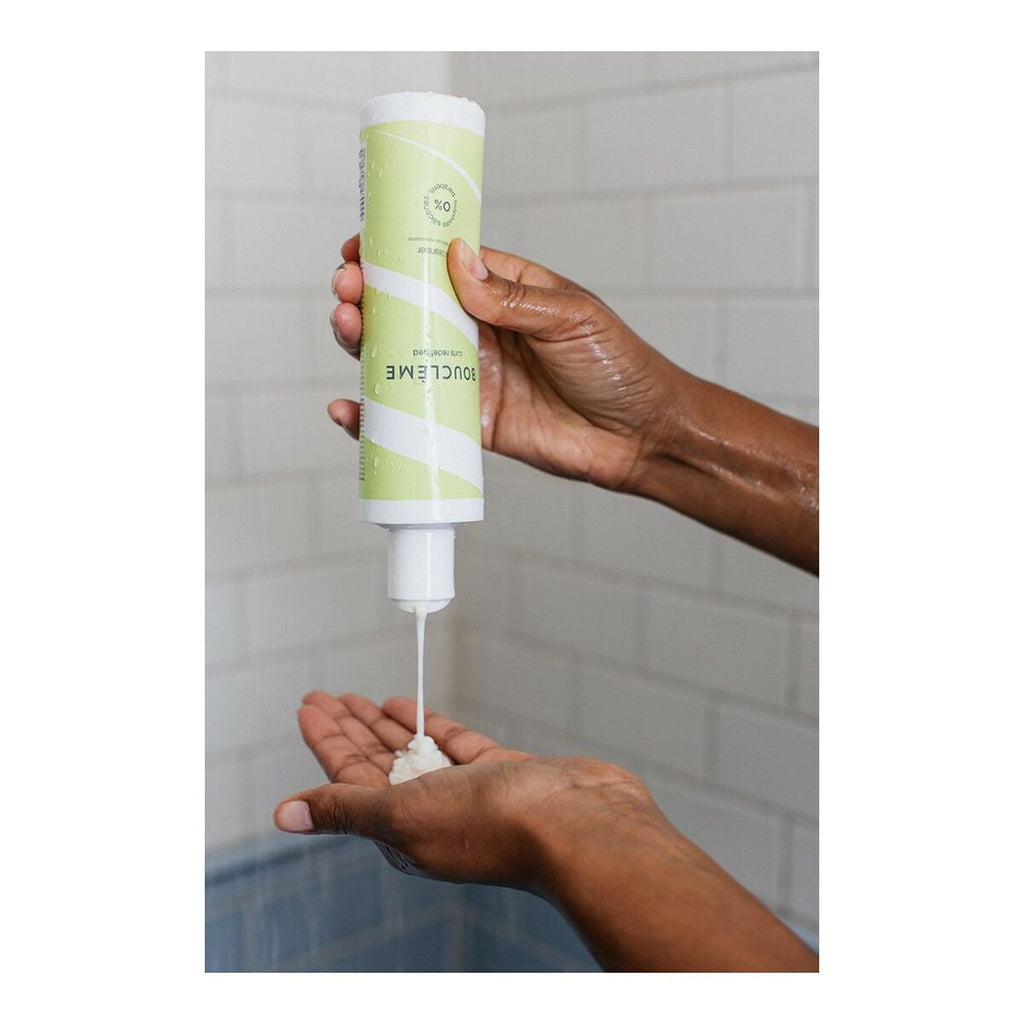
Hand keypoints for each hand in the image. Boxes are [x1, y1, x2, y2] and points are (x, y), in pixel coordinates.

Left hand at [273, 691, 653, 889]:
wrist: (581, 827)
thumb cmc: (498, 829)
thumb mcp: (406, 816)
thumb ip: (347, 808)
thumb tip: (285, 815)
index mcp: (401, 831)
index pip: (347, 778)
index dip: (325, 741)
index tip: (308, 707)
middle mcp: (429, 813)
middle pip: (375, 763)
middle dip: (348, 728)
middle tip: (324, 696)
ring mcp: (466, 792)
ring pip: (413, 751)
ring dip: (384, 724)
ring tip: (358, 699)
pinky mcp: (501, 773)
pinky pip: (454, 743)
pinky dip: (431, 723)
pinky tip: (411, 704)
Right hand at [328, 235, 682, 491]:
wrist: (638, 437)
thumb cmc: (619, 366)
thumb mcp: (571, 317)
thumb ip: (512, 297)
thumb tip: (457, 263)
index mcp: (503, 291)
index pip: (439, 262)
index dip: (397, 251)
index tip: (361, 244)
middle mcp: (479, 331)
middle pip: (408, 307)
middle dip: (369, 295)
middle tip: (348, 289)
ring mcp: (470, 377)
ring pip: (401, 356)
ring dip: (364, 342)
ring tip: (346, 327)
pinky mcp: (468, 423)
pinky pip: (414, 415)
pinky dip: (376, 413)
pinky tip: (349, 405)